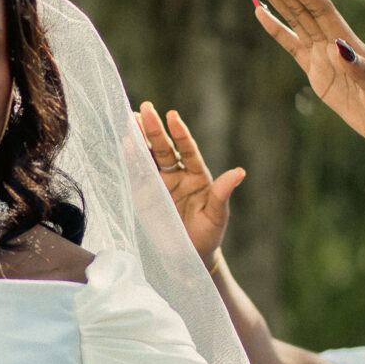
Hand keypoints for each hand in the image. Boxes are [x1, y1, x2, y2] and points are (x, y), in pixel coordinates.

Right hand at [135, 103, 243, 261]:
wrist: (189, 254)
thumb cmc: (208, 233)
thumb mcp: (217, 215)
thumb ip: (222, 193)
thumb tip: (239, 172)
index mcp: (196, 176)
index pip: (187, 150)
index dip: (180, 133)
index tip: (171, 116)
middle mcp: (177, 175)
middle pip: (164, 148)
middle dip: (154, 129)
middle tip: (144, 109)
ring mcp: (160, 184)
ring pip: (149, 157)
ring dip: (139, 139)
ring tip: (129, 120)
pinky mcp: (146, 195)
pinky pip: (138, 175)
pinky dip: (131, 160)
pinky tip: (124, 145)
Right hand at [249, 0, 364, 149]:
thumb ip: (360, 71)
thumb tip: (334, 46)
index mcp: (347, 43)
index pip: (316, 5)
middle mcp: (332, 42)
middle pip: (301, 2)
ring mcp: (323, 55)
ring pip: (293, 16)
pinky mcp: (317, 71)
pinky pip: (290, 44)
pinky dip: (274, 26)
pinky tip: (260, 9)